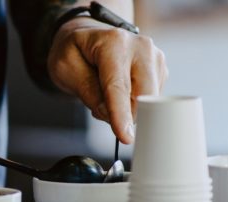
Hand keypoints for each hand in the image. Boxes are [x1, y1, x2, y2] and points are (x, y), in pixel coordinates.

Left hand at [48, 17, 167, 143]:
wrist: (87, 38)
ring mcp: (154, 57)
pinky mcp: (160, 69)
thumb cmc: (74, 52)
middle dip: (122, 113)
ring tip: (105, 92)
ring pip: (148, 101)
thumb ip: (87, 91)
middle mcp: (140, 46)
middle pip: (142, 96)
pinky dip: (132, 103)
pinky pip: (150, 99)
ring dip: (125, 108)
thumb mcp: (66, 69)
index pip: (118, 86)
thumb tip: (109, 114)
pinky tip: (119, 91)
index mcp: (113, 42)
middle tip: (98, 106)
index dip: (121, 114)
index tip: (126, 137)